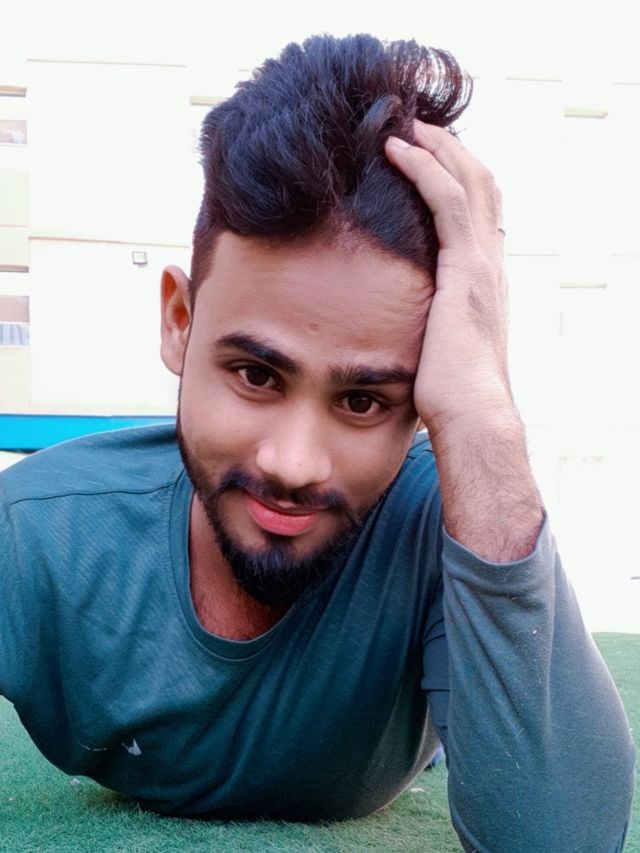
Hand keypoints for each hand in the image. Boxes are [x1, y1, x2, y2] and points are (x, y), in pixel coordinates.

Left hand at [385, 122, 512, 441]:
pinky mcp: (466, 269)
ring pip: (469, 181)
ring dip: (437, 147)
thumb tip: (397, 334)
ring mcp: (482, 264)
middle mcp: (490, 265)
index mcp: (484, 282)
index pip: (479, 215)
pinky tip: (397, 150)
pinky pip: (449, 202)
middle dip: (450, 150)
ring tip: (403, 124)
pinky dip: (425, 169)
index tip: (425, 158)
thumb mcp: (438, 351)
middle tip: (414, 125)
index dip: (456, 179)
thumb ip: (426, 328)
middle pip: (481, 186)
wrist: (473, 417)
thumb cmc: (450, 398)